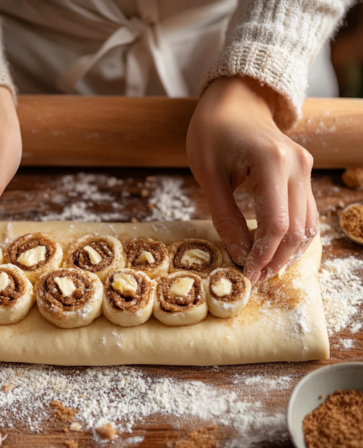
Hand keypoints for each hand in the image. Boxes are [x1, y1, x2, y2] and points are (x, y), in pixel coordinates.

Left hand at [187, 76, 316, 283]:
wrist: (235, 99)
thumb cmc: (213, 133)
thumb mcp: (208, 176)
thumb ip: (224, 217)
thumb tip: (239, 255)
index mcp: (271, 164)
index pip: (276, 225)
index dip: (262, 256)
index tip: (245, 276)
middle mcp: (297, 166)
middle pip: (297, 229)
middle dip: (276, 260)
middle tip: (252, 279)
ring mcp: (304, 168)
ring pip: (308, 224)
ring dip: (287, 252)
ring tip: (262, 270)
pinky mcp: (303, 172)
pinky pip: (306, 212)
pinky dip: (292, 236)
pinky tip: (272, 252)